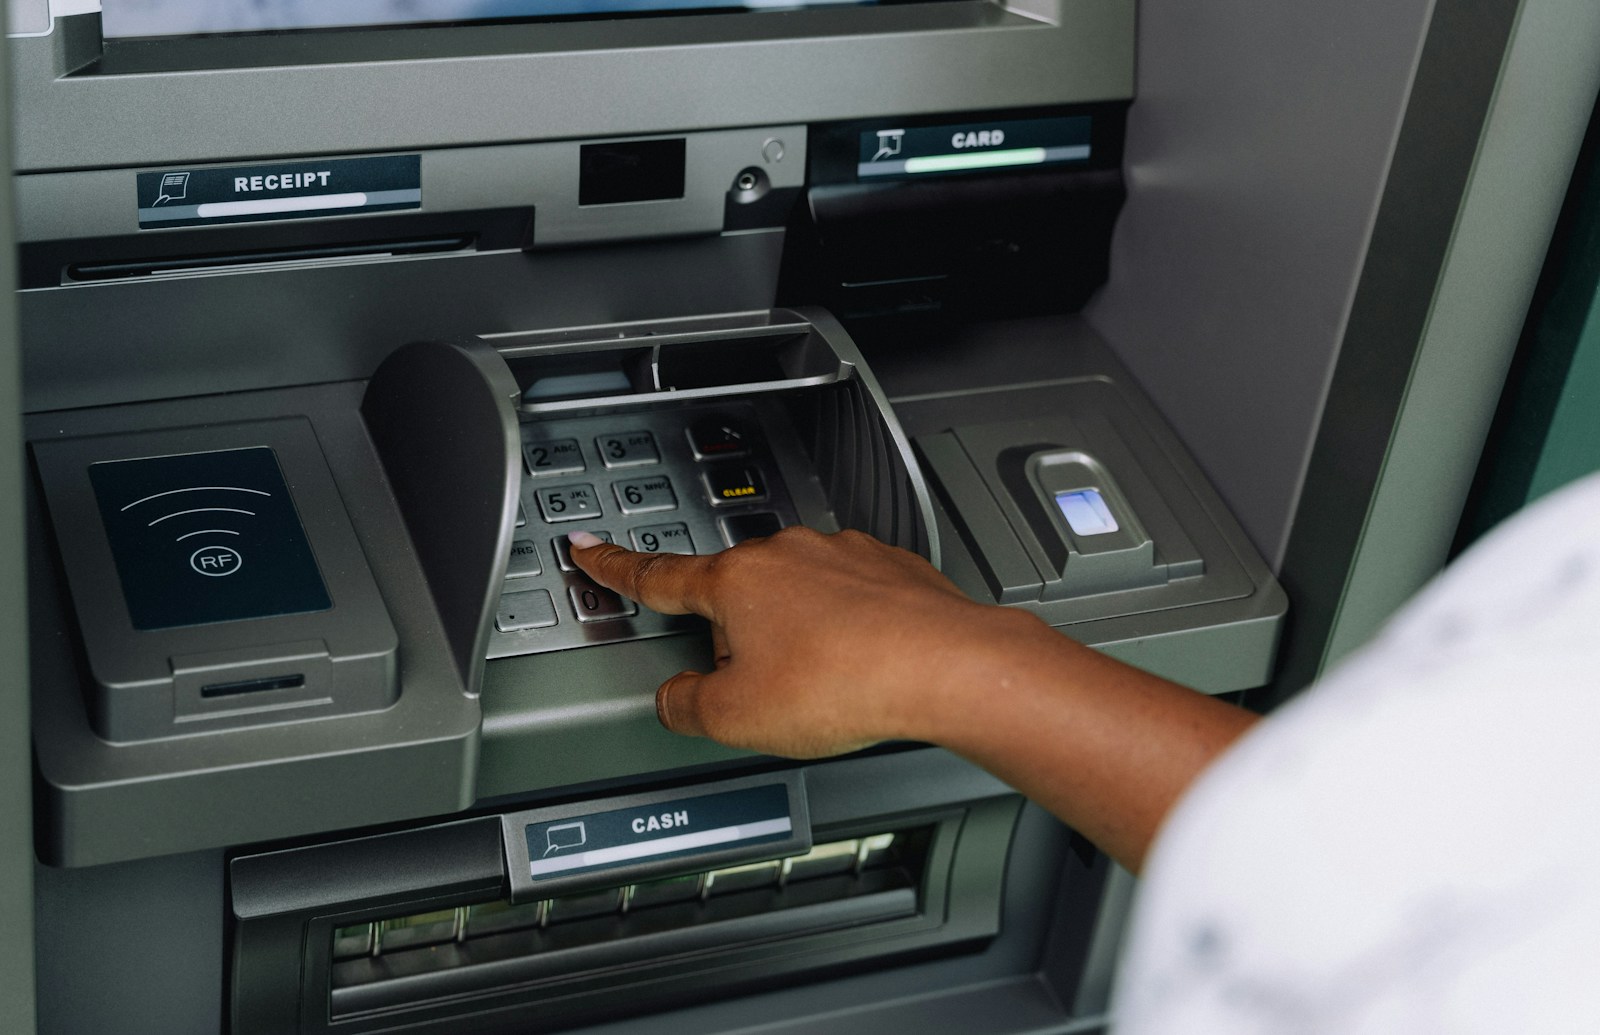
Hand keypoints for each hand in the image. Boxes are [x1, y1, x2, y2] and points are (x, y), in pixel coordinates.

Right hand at [569, 526, 1025, 757]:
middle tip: (766, 688)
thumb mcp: (737, 717)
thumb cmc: (848, 683)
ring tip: (828, 686)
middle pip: (738, 597)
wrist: (947, 668)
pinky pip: (852, 601)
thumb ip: (687, 706)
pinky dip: (850, 632)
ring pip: (799, 598)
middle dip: (741, 640)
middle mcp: (787, 553)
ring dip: (801, 637)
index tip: (592, 550)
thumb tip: (678, 698)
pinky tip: (864, 668)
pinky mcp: (891, 569)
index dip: (617, 568)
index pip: (659, 575)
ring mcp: (843, 555)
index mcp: (736, 581)